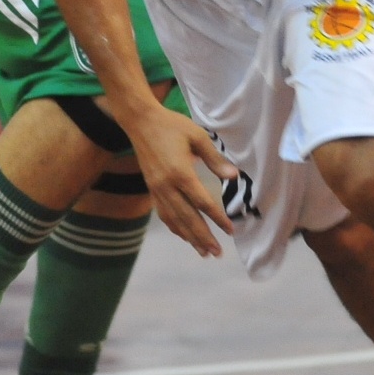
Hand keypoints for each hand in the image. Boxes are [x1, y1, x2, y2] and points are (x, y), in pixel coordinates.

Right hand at [124, 104, 236, 257]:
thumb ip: (215, 159)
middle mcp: (167, 186)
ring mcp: (157, 189)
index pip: (202, 203)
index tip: (230, 230)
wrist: (140, 121)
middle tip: (217, 253)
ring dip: (189, 237)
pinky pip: (164, 214)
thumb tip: (233, 177)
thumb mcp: (197, 136)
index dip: (217, 218)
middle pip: (188, 218)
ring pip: (174, 220)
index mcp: (180, 173)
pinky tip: (183, 235)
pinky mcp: (151, 189)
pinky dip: (174, 227)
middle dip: (203, 237)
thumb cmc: (172, 125)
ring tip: (203, 252)